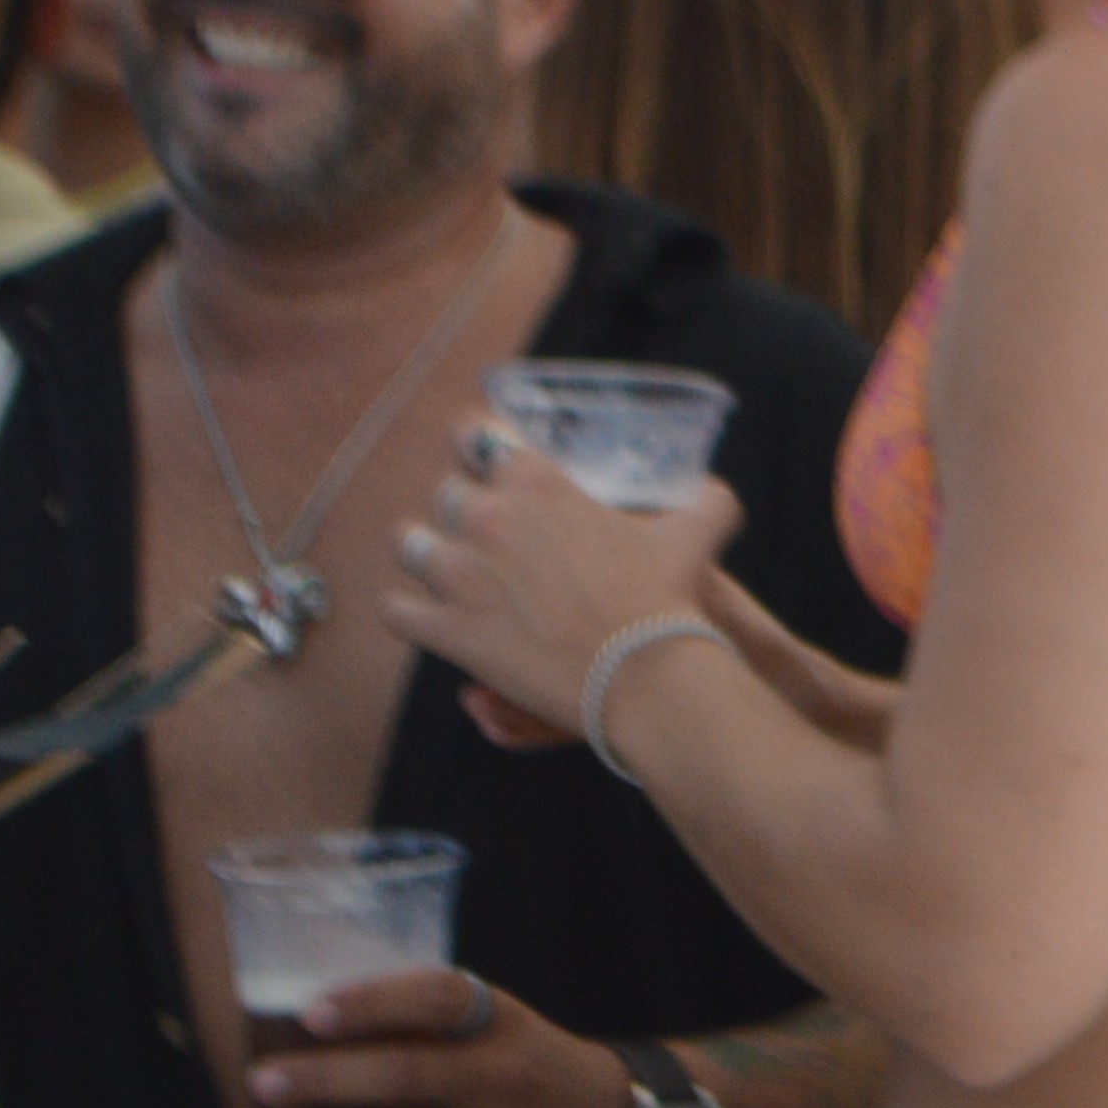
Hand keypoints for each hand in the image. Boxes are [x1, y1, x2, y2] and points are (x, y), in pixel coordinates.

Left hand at [246, 968, 638, 1107]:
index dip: (372, 1003)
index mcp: (499, 1022)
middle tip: (264, 1083)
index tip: (311, 1013)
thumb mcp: (500, 1028)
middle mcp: (502, 1076)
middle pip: (405, 1075)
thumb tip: (316, 1029)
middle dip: (325, 1080)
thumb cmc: (529, 1070)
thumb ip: (428, 1028)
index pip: (436, 999)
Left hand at [375, 423, 739, 748]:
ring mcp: (460, 574)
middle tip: (482, 527)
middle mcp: (488, 518)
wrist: (645, 674)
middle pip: (443, 493)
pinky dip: (407, 609)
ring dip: (426, 553)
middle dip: (460, 507)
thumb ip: (702, 499)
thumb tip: (710, 491)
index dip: (475, 440)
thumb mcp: (697, 530)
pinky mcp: (447, 630)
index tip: (482, 455)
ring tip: (445, 567)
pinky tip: (423, 613)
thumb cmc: (668, 597)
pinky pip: (396, 609)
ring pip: (410, 545)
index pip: (476, 433)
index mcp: (538, 481)